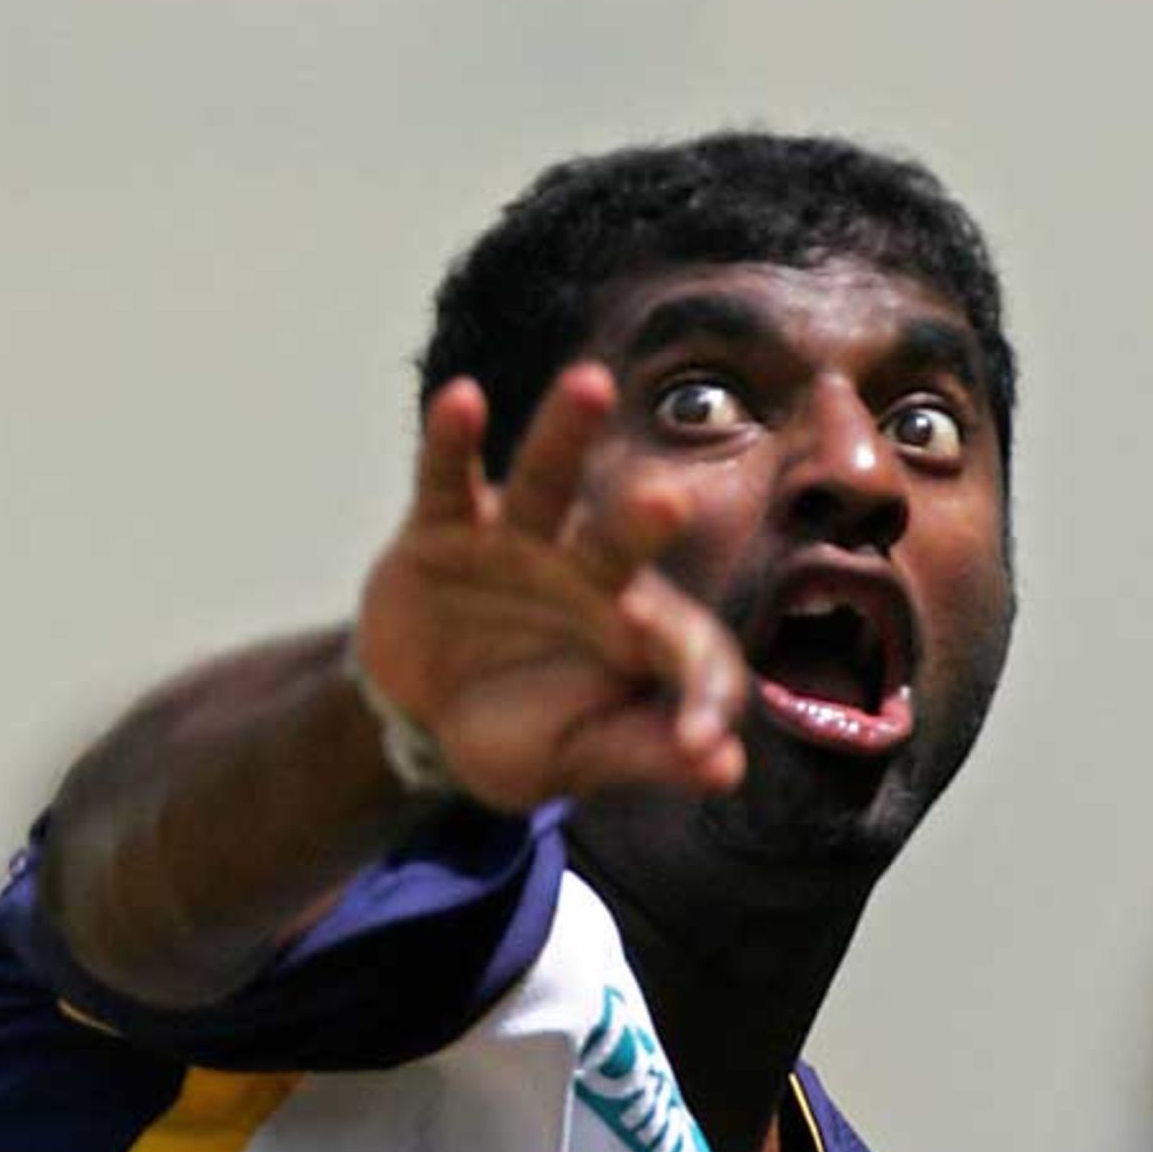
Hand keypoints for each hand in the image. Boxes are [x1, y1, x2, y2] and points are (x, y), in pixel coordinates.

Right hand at [355, 365, 747, 812]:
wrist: (427, 706)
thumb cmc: (522, 727)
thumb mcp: (577, 756)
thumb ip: (643, 752)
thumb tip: (726, 769)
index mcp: (638, 631)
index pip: (688, 652)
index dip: (701, 694)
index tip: (699, 744)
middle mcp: (588, 570)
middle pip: (623, 538)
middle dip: (642, 521)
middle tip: (668, 501)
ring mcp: (517, 540)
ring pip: (546, 481)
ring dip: (564, 434)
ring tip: (587, 382)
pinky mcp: (445, 527)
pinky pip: (449, 478)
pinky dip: (453, 441)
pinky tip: (461, 398)